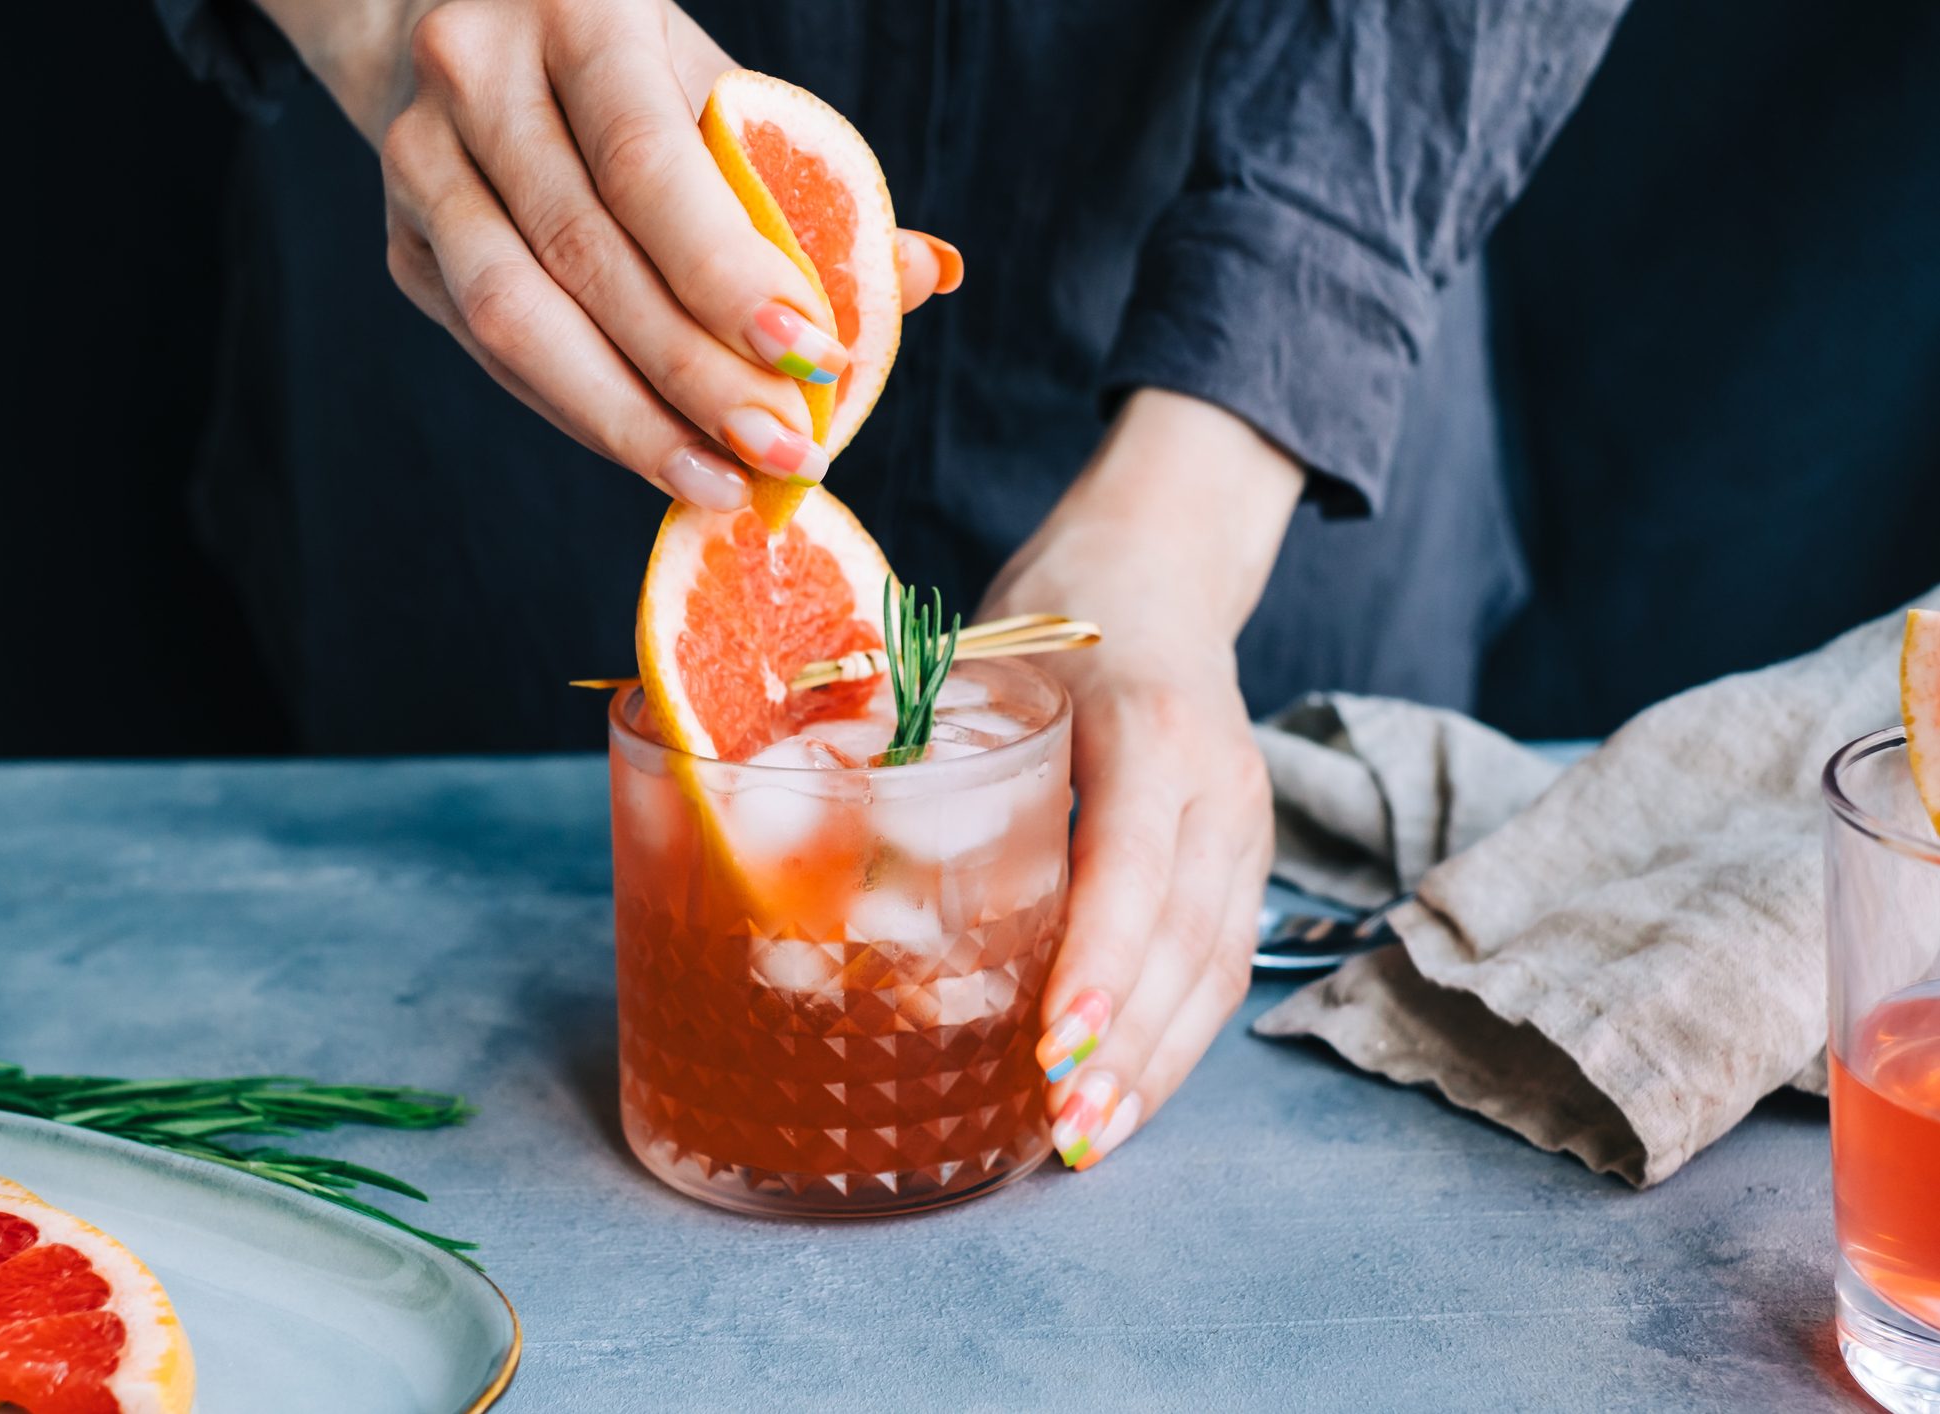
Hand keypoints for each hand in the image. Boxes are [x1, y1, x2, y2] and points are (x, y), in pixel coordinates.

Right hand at [254, 0, 961, 508]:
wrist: (453, 20)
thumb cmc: (627, 68)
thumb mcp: (717, 87)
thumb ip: (811, 182)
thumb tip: (924, 275)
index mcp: (577, 7)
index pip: (649, 164)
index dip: (729, 276)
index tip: (814, 360)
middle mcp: (476, 74)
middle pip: (586, 258)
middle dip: (697, 377)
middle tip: (787, 453)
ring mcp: (420, 163)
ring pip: (518, 320)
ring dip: (629, 423)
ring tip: (722, 484)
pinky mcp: (401, 247)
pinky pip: (496, 354)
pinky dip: (586, 416)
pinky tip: (660, 454)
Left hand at [979, 390, 1302, 1171]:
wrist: (1162, 570)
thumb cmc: (1060, 612)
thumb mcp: (984, 654)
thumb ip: (909, 731)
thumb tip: (787, 808)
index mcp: (1151, 728)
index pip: (1135, 862)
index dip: (1101, 958)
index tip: (1054, 1040)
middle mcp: (1218, 784)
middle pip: (1188, 939)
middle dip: (1128, 1046)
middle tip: (1062, 1128)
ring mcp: (1243, 826)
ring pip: (1215, 967)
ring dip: (1156, 1065)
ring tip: (1087, 1139)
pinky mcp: (1242, 860)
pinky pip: (1220, 962)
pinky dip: (1172, 1037)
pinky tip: (1121, 1089)